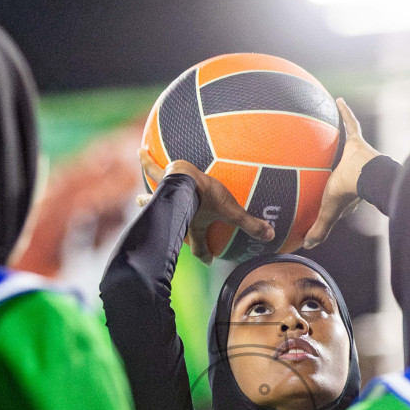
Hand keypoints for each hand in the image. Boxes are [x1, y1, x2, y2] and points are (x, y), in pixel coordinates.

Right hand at [139, 154, 273, 263]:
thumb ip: (250, 223)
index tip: (209, 260)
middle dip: (168, 229)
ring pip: (152, 198)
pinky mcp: (163, 176)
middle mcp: (174, 213)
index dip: (204, 253)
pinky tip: (141, 150)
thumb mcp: (230, 211)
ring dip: (145, 197)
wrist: (184, 179)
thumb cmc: (206, 198)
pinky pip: (153, 168)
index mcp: (193, 225)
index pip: (198, 245)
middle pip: (169, 224)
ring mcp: (165, 195)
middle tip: (156, 224)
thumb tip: (271, 236)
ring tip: (139, 199)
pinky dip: (145, 160)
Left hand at [303, 99, 382, 249]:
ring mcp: (358, 155)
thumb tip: (307, 244)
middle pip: (344, 165)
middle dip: (339, 163)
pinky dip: (345, 111)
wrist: (367, 176)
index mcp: (348, 188)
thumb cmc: (348, 193)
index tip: (328, 192)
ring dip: (343, 136)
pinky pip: (351, 123)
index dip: (333, 192)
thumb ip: (320, 227)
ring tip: (328, 127)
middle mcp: (354, 171)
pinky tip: (337, 98)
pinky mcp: (359, 141)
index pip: (338, 189)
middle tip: (329, 159)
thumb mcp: (329, 211)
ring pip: (348, 145)